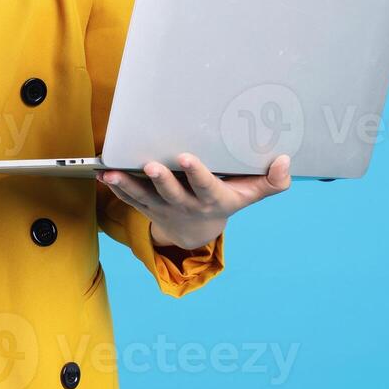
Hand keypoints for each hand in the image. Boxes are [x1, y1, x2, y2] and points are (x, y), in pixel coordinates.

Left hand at [96, 152, 291, 250]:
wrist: (197, 231)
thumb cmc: (225, 199)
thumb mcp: (250, 194)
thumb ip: (271, 181)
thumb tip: (286, 161)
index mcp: (211, 200)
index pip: (205, 188)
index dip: (197, 174)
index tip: (187, 157)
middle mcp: (185, 205)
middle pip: (171, 194)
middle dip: (161, 180)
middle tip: (150, 165)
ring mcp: (162, 208)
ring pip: (143, 198)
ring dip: (127, 185)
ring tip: (112, 172)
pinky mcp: (145, 206)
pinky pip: (127, 198)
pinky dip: (114, 186)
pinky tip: (102, 174)